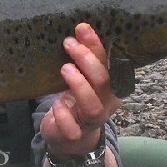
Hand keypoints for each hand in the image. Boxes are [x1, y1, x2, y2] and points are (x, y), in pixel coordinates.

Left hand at [40, 23, 121, 160]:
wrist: (71, 139)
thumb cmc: (76, 101)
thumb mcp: (81, 77)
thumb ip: (83, 57)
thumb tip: (79, 28)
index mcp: (110, 85)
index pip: (108, 62)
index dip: (96, 46)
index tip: (81, 28)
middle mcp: (105, 103)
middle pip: (103, 81)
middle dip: (86, 60)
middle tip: (68, 44)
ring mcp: (90, 121)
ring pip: (92, 105)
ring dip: (79, 85)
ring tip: (65, 69)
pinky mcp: (74, 134)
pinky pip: (72, 128)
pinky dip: (63, 114)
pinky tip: (56, 103)